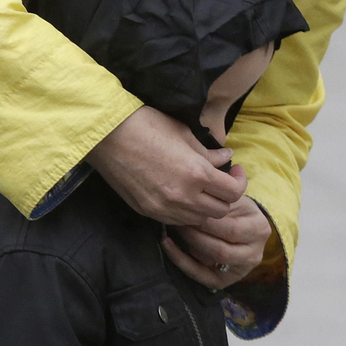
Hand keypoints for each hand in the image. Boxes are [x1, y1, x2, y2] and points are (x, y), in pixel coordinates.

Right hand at [88, 106, 245, 224]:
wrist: (106, 135)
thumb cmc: (146, 125)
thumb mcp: (183, 133)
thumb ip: (207, 151)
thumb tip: (225, 157)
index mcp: (196, 173)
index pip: (234, 192)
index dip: (239, 181)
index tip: (234, 171)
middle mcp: (183, 196)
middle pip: (220, 211)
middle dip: (225, 196)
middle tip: (220, 180)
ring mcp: (164, 208)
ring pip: (199, 220)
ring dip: (205, 206)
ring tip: (200, 189)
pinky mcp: (148, 211)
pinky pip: (177, 221)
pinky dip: (185, 212)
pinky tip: (181, 195)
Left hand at [164, 189, 272, 290]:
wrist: (242, 228)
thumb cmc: (236, 210)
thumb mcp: (234, 200)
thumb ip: (222, 200)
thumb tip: (203, 192)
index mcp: (259, 229)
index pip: (231, 229)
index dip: (207, 222)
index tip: (188, 209)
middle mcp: (254, 253)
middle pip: (221, 249)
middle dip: (196, 235)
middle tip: (178, 220)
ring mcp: (241, 269)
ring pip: (212, 260)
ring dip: (190, 245)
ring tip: (175, 229)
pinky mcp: (225, 280)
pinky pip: (201, 276)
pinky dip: (182, 261)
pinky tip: (168, 245)